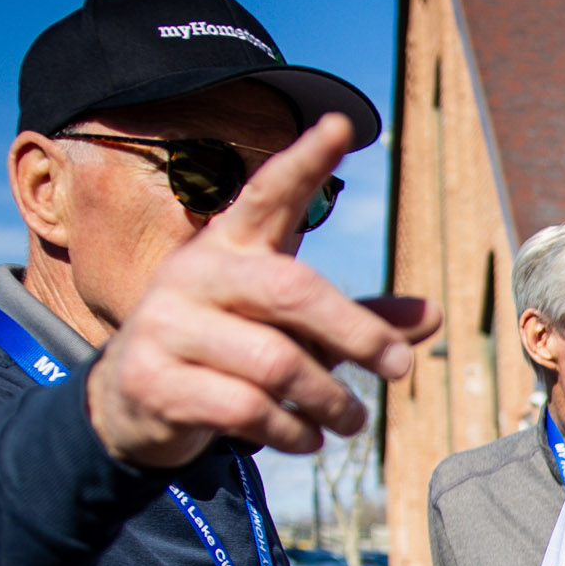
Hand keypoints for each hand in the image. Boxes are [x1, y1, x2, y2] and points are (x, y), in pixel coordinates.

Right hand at [85, 114, 440, 469]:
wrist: (132, 404)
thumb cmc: (230, 353)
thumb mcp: (291, 330)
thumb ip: (355, 320)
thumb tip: (432, 314)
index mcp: (229, 246)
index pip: (267, 194)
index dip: (304, 161)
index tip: (342, 125)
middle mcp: (194, 273)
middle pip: (293, 290)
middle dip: (357, 333)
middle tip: (401, 369)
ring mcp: (166, 325)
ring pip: (276, 363)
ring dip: (329, 400)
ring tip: (352, 420)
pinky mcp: (153, 380)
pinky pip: (247, 409)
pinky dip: (293, 431)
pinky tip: (307, 439)